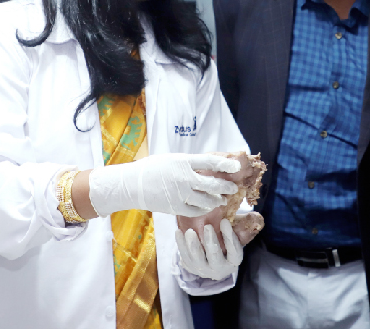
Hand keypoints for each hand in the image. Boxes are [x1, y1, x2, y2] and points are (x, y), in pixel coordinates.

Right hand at [88, 153, 240, 217]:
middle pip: (213, 184)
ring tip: (221, 200)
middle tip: (233, 188)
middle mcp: (184, 177)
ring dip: (217, 200)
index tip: (236, 167)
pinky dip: (204, 210)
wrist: (132, 184)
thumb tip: (209, 167)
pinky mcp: (175, 207)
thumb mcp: (173, 159)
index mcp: (184, 161)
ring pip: (207, 200)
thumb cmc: (153, 168)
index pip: (211, 162)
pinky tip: (207, 207)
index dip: (226, 164)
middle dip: (226, 187)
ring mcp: (180, 194)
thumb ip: (191, 163)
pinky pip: (196, 211)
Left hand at [176, 218, 241, 279]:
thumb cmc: (226, 239)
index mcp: (234, 261)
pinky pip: (184, 258)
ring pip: (198, 260)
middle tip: (207, 227)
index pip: (234, 251)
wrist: (210, 254)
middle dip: (211, 242)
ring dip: (193, 246)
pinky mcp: (191, 268)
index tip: (225, 221)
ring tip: (190, 232)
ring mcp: (204, 270)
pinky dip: (181, 245)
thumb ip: (244, 225)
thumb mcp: (236, 232)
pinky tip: (178, 232)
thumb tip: (256, 216)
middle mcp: (220, 269)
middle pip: (215, 257)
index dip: (230, 237)